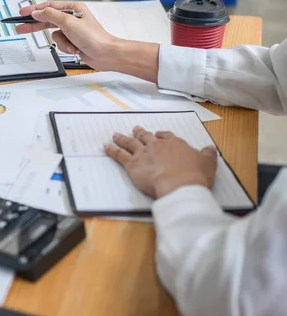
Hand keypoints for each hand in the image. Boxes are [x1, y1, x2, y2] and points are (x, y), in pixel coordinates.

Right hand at [16, 0, 118, 69]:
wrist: (105, 54)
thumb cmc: (94, 37)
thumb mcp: (68, 23)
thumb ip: (50, 16)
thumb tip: (37, 12)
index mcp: (73, 8)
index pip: (48, 6)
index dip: (34, 9)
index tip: (22, 13)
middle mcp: (72, 17)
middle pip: (47, 20)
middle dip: (36, 26)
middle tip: (21, 27)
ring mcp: (72, 30)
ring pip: (54, 35)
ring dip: (61, 42)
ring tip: (71, 45)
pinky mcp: (72, 41)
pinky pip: (60, 43)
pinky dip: (65, 48)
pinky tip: (75, 49)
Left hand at [103, 126, 217, 198]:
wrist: (179, 185)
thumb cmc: (195, 175)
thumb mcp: (208, 163)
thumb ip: (207, 154)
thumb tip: (209, 148)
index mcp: (175, 144)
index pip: (166, 136)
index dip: (161, 135)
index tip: (158, 135)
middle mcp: (157, 145)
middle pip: (146, 137)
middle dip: (140, 133)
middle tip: (135, 129)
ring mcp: (143, 154)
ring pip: (130, 143)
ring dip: (122, 138)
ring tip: (116, 135)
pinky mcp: (132, 164)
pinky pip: (119, 155)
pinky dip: (112, 150)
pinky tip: (106, 146)